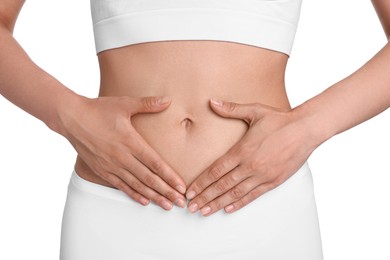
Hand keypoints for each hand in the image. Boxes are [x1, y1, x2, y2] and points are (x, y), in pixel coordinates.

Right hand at [61, 95, 186, 209]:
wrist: (70, 118)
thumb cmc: (98, 109)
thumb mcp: (124, 103)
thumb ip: (148, 104)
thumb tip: (168, 100)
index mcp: (130, 141)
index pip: (155, 163)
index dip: (169, 176)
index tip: (181, 186)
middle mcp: (122, 157)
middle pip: (148, 178)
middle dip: (166, 192)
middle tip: (180, 202)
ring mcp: (111, 165)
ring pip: (136, 185)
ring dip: (153, 197)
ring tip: (166, 206)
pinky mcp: (102, 170)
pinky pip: (120, 185)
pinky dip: (133, 194)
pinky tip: (144, 202)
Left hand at [186, 99, 316, 215]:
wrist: (306, 129)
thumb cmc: (279, 120)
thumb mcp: (254, 111)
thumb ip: (231, 109)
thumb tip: (212, 101)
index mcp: (242, 150)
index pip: (215, 171)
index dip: (201, 183)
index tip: (190, 191)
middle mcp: (250, 165)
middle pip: (222, 185)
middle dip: (205, 197)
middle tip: (192, 207)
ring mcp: (263, 175)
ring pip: (235, 194)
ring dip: (218, 203)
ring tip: (205, 212)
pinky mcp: (274, 181)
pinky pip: (253, 196)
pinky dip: (239, 203)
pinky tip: (228, 209)